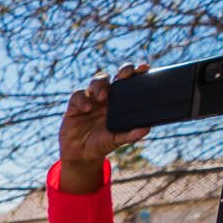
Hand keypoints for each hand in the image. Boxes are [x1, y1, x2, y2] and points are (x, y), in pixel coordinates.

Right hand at [58, 63, 150, 193]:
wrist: (80, 155)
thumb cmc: (101, 144)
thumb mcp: (116, 140)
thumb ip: (130, 135)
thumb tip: (146, 129)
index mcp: (119, 102)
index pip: (128, 83)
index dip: (136, 73)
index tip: (144, 67)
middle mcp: (106, 98)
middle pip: (115, 76)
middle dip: (121, 71)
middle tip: (125, 74)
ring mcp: (90, 99)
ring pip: (97, 81)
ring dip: (100, 85)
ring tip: (102, 97)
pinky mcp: (75, 105)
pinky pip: (78, 95)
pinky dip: (82, 99)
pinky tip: (86, 108)